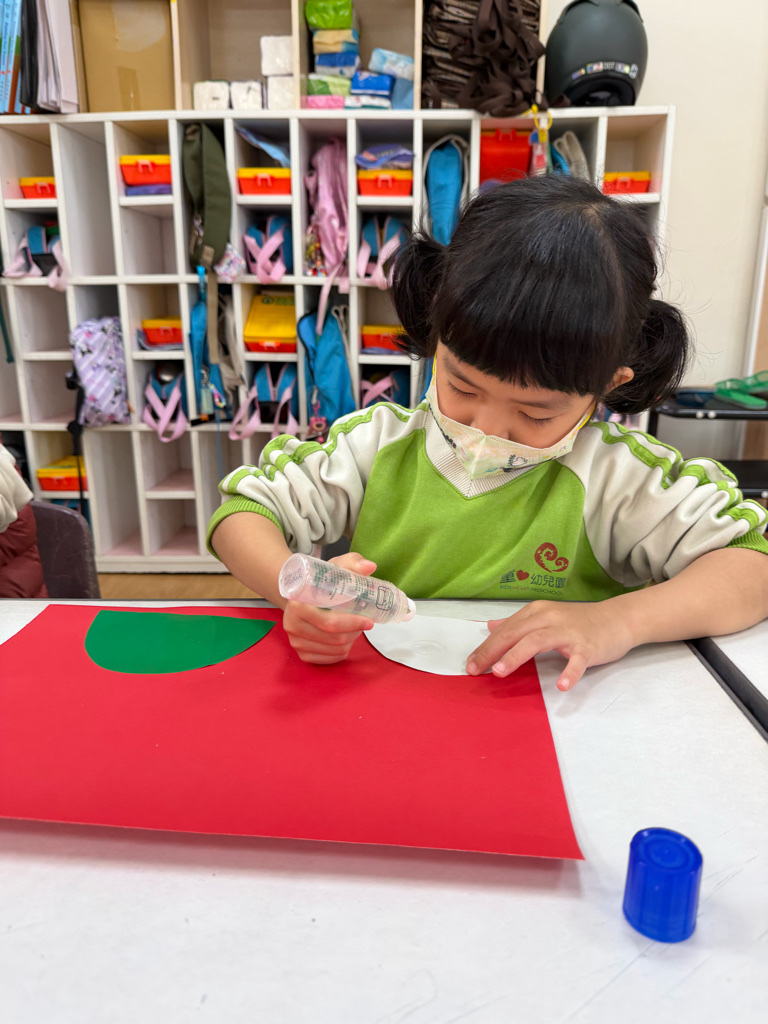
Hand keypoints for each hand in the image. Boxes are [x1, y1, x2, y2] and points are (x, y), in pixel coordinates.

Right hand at [282, 552, 377, 664]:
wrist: (298, 596)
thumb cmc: (320, 582)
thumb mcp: (334, 567)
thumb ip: (352, 563)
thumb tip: (370, 567)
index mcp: (298, 605)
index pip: (329, 622)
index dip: (352, 623)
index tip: (369, 620)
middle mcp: (292, 625)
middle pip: (334, 639)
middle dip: (355, 632)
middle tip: (365, 623)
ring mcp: (295, 642)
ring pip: (335, 650)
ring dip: (350, 641)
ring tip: (353, 627)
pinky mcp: (302, 654)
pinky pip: (331, 659)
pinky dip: (342, 651)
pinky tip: (344, 638)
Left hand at [465, 600, 634, 690]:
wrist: (618, 619)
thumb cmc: (579, 621)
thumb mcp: (545, 617)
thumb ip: (518, 623)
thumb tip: (491, 626)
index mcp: (537, 612)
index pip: (506, 630)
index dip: (486, 646)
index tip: (469, 663)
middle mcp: (550, 618)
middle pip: (516, 634)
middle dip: (492, 652)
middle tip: (475, 670)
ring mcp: (569, 632)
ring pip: (538, 642)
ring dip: (516, 656)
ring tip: (500, 672)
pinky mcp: (588, 647)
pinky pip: (577, 661)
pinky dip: (569, 673)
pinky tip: (561, 686)